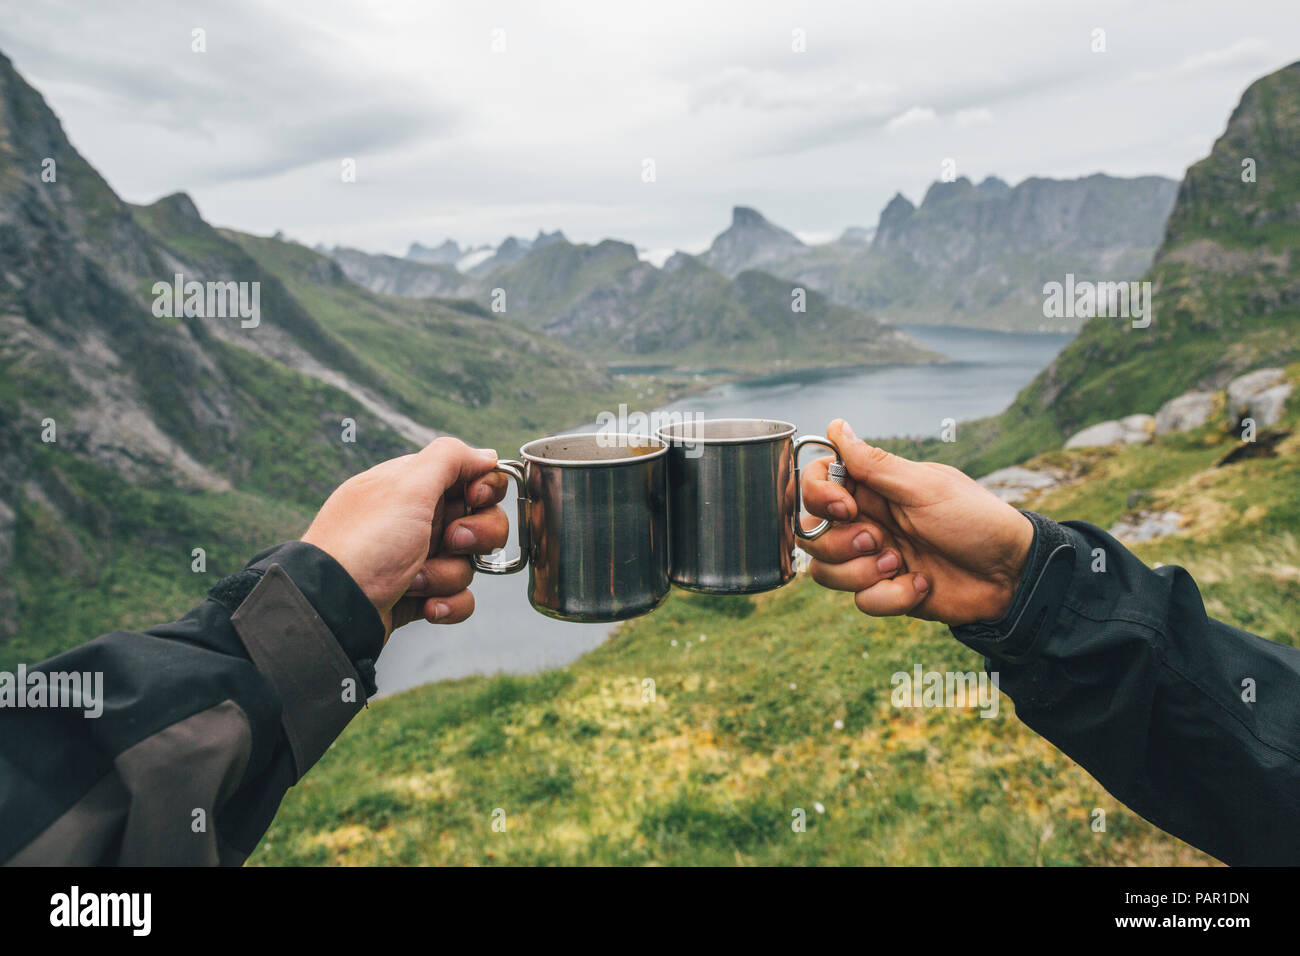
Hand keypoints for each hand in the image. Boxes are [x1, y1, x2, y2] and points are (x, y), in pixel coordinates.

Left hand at [301, 437, 508, 638]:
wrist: (332, 608)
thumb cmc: (364, 544)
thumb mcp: (406, 486)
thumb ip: (450, 458)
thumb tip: (486, 454)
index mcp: (413, 486)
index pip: (471, 476)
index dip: (484, 487)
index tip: (475, 497)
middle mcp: (417, 518)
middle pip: (481, 519)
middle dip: (475, 535)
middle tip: (450, 542)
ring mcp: (419, 557)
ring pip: (470, 562)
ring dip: (448, 574)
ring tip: (416, 581)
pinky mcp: (420, 594)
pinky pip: (459, 596)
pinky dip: (448, 603)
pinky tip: (426, 605)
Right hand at [798, 419, 1033, 625]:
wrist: (1010, 574)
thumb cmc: (974, 519)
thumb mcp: (924, 486)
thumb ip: (874, 463)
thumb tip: (834, 426)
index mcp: (872, 488)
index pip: (815, 483)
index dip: (818, 496)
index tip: (845, 506)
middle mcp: (866, 520)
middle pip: (812, 533)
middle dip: (841, 543)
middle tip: (879, 540)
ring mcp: (873, 558)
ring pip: (826, 572)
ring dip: (863, 573)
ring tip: (901, 563)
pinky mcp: (886, 591)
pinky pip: (861, 602)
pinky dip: (892, 596)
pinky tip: (922, 585)